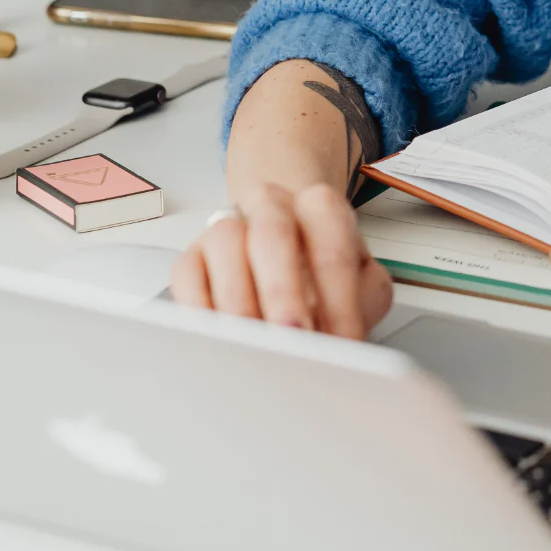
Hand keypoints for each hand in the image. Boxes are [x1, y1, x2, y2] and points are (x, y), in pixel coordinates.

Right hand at [171, 182, 393, 339]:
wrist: (286, 251)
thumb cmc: (325, 272)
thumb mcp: (362, 284)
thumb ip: (362, 304)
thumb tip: (345, 338)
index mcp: (321, 207)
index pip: (332, 247)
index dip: (339, 299)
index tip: (342, 339)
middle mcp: (272, 206)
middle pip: (274, 234)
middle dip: (283, 290)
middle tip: (293, 335)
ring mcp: (228, 224)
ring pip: (225, 242)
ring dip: (241, 298)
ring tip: (256, 344)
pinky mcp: (193, 254)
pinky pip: (187, 272)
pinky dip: (201, 306)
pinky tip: (219, 336)